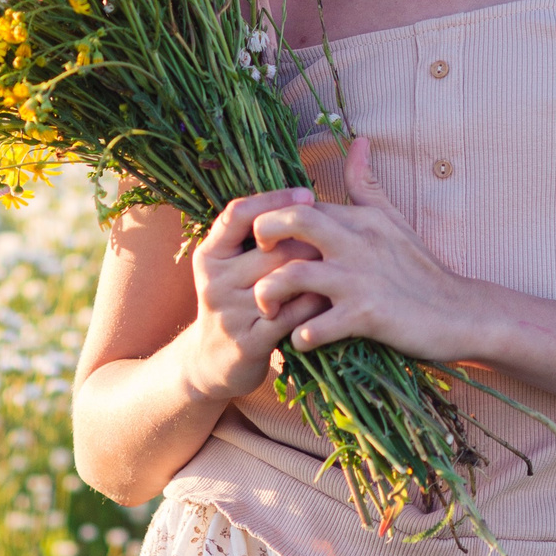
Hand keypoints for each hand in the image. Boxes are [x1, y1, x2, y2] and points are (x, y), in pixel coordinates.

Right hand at [177, 188, 329, 404]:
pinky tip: (335, 299)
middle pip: (271, 247)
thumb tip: (303, 194)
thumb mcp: (231, 263)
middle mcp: (215, 280)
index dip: (274, 200)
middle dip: (310, 239)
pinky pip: (292, 316)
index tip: (308, 194)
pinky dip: (316, 305)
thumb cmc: (236, 300)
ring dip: (319, 271)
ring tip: (343, 262)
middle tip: (341, 234)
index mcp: (211, 253)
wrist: (213, 361)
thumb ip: (255, 232)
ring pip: (285, 281)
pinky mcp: (249, 342)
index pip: (238, 214)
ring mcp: (230, 312)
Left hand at [247, 138, 480, 360]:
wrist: (461, 313)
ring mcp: (360, 278)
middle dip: (262, 237)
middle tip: (256, 264)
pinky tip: (300, 340)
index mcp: (358, 218)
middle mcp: (356, 241)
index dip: (270, 218)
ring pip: (293, 275)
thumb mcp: (392, 219)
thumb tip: (358, 140)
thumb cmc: (419, 268)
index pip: (299, 203)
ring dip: (270, 295)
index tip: (259, 242)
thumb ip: (366, 183)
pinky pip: (316, 326)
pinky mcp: (367, 315)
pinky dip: (300, 336)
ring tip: (269, 311)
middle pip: (292, 220)